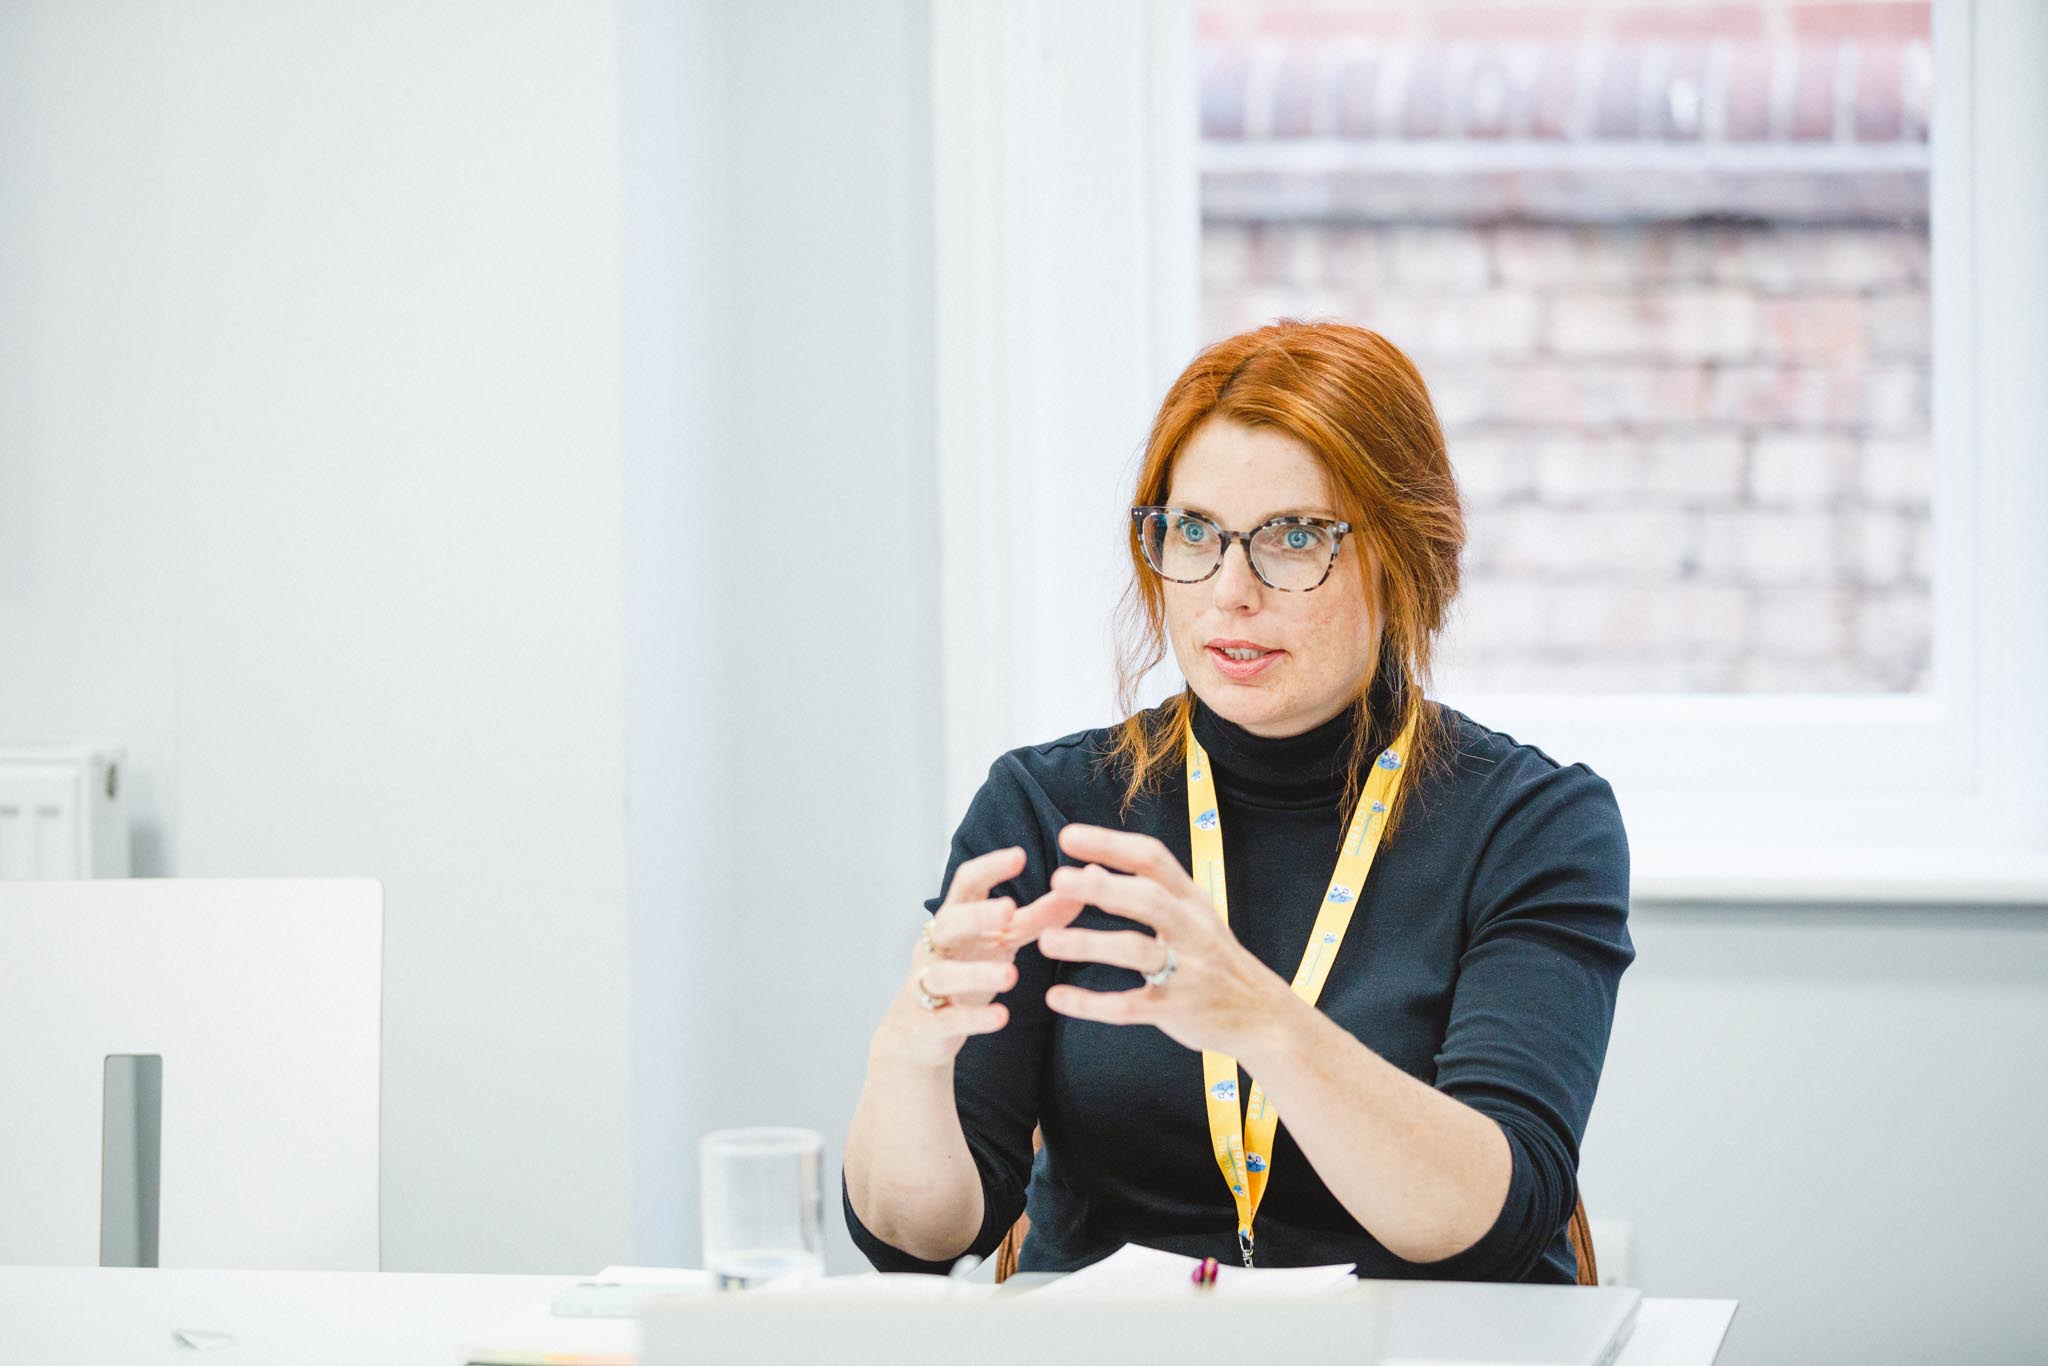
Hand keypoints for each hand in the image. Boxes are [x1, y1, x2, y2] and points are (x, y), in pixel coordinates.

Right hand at [874, 845, 1082, 1069]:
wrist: (921, 1033)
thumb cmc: (964, 971)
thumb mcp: (1002, 941)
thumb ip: (1039, 915)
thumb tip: (1086, 882)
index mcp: (956, 919)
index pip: (966, 884)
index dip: (989, 868)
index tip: (1018, 855)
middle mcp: (938, 947)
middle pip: (949, 922)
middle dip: (976, 915)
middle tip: (1009, 909)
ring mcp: (928, 984)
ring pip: (944, 974)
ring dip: (977, 973)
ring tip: (1011, 975)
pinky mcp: (928, 1022)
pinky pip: (948, 1019)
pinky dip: (973, 1018)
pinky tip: (1000, 1017)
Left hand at [1039, 824, 1294, 1059]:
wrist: (1262, 1015)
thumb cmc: (1214, 957)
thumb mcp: (1187, 916)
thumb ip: (1141, 891)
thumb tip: (1088, 868)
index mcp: (1191, 900)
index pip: (1152, 859)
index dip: (1110, 844)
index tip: (1068, 837)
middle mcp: (1192, 929)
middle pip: (1148, 899)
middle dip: (1102, 888)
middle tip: (1056, 880)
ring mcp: (1187, 970)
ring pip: (1136, 951)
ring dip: (1088, 944)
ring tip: (1045, 941)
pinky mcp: (1176, 1010)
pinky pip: (1129, 1006)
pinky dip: (1091, 1004)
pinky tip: (1055, 997)